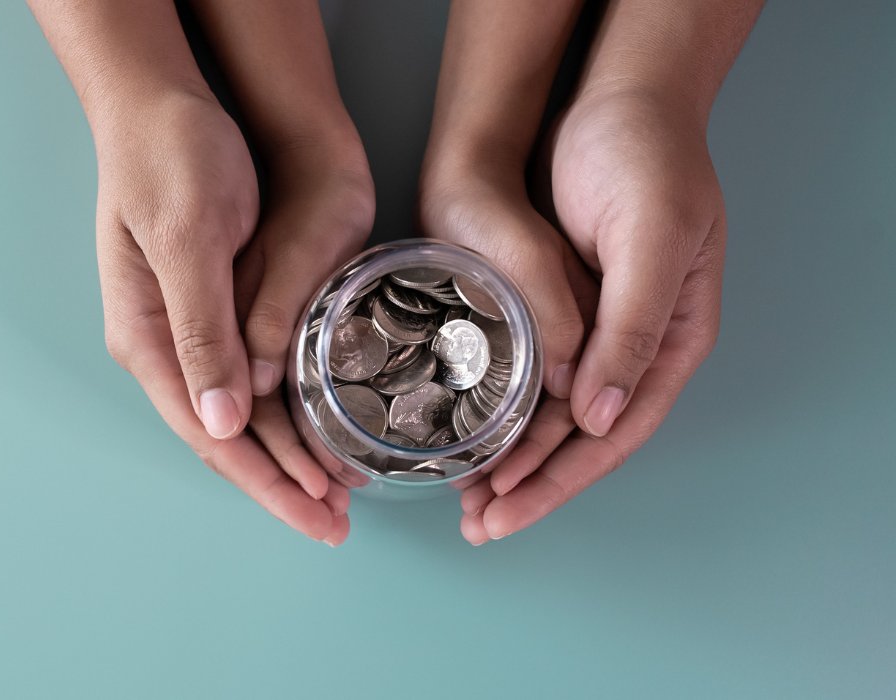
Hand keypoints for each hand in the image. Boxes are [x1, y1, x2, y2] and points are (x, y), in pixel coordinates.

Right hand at [95, 89, 368, 543]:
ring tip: (339, 491)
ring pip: (244, 412)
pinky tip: (320, 427)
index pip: (210, 433)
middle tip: (335, 525)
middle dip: (279, 484)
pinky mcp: (217, 302)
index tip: (313, 518)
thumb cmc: (170, 158)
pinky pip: (254, 374)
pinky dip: (289, 409)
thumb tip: (223, 422)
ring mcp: (189, 325)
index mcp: (147, 336)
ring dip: (289, 453)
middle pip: (226, 435)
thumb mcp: (188, 239)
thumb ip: (202, 332)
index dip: (264, 481)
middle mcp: (164, 342)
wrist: (163, 98)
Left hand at [460, 89, 724, 542]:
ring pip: (547, 414)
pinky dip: (496, 411)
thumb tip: (600, 416)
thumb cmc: (646, 160)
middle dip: (531, 486)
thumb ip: (631, 326)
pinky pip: (524, 376)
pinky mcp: (553, 308)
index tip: (510, 511)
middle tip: (478, 526)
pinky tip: (463, 435)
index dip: (563, 477)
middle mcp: (629, 344)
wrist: (611, 101)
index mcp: (670, 337)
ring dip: (508, 458)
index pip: (615, 431)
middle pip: (578, 438)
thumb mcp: (651, 238)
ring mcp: (591, 328)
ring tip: (464, 500)